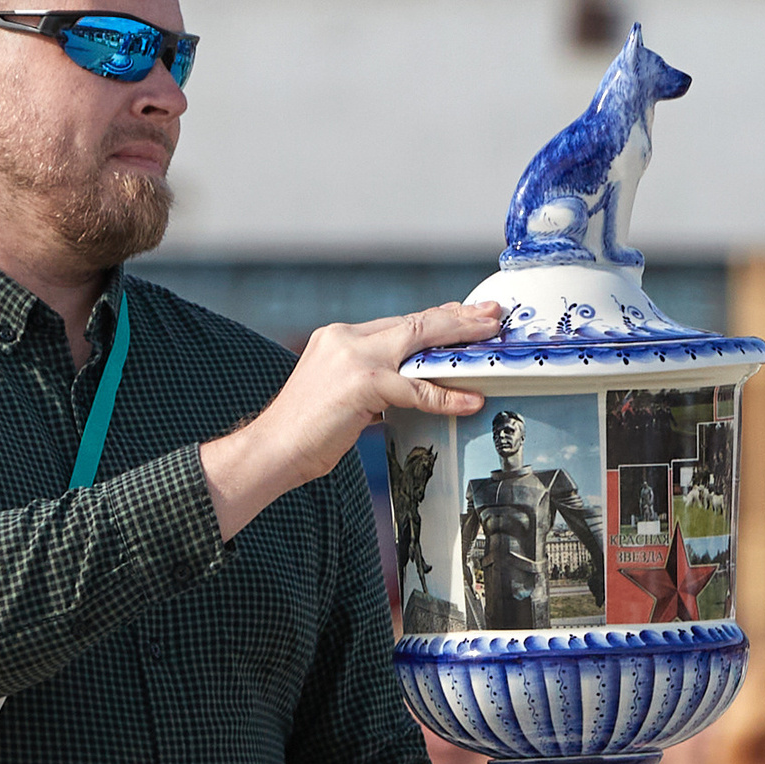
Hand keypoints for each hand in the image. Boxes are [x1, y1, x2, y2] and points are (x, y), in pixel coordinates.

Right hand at [200, 301, 502, 540]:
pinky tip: (471, 399)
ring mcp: (354, 356)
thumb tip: (407, 388)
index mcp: (338, 337)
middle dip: (458, 317)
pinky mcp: (362, 382)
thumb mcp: (341, 396)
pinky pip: (416, 387)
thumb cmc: (304, 433)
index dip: (435, 319)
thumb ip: (371, 383)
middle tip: (492, 313)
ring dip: (461, 339)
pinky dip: (447, 394)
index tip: (464, 313)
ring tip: (492, 337)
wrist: (272, 449)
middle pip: (414, 322)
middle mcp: (345, 338)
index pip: (397, 323)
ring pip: (420, 340)